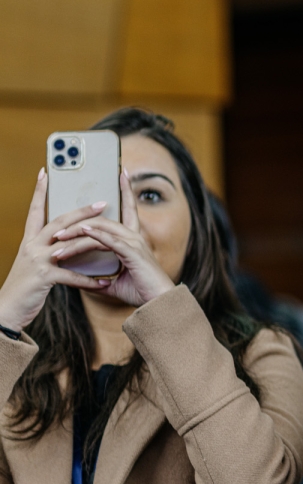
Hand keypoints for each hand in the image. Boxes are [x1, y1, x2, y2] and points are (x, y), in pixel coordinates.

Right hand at [0, 169, 113, 331]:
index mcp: (30, 240)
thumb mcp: (35, 264)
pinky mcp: (44, 277)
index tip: (45, 173)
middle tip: (102, 202)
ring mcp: (37, 260)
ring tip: (111, 236)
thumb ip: (49, 252)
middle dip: (81, 211)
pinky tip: (105, 282)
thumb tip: (65, 243)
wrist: (7, 309)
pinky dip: (89, 280)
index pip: (36, 211)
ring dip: (91, 239)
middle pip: (59, 222)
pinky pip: (72, 276)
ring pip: (67, 244)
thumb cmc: (25, 287)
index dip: (40, 192)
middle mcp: (32, 246)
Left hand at [53, 170, 175, 307]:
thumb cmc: (141, 292)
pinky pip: (108, 240)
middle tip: (55, 230)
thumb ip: (97, 277)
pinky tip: (80, 232)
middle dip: (77, 220)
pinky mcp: (132, 252)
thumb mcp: (113, 283)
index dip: (126, 190)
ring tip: (57, 239)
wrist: (158, 304)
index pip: (129, 209)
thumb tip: (78, 279)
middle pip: (102, 219)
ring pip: (100, 229)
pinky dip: (93, 235)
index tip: (122, 173)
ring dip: (76, 232)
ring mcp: (134, 243)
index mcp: (132, 240)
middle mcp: (134, 237)